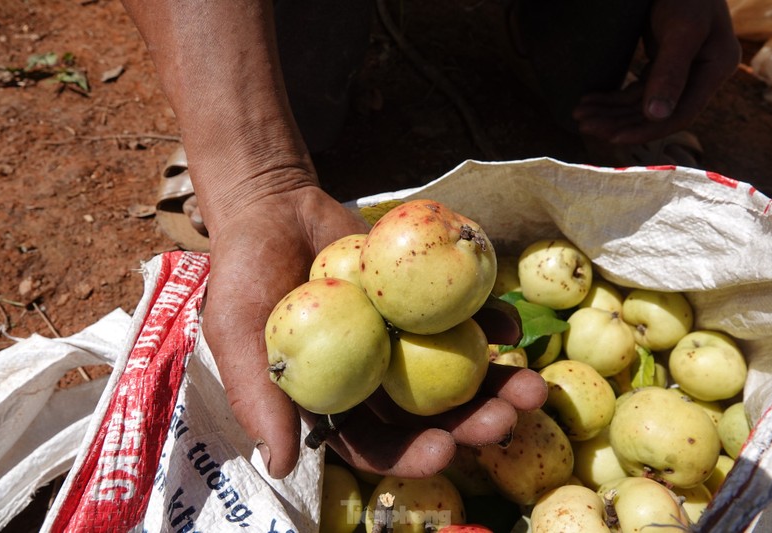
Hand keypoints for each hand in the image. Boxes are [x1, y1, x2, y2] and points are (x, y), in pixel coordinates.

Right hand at [200, 181, 547, 478]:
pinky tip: (512, 326)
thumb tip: (279, 465)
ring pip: (455, 371)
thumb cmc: (244, 273)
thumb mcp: (237, 332)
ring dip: (496, 383)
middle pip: (428, 414)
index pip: (374, 444)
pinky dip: (490, 322)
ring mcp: (403, 341)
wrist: (273, 209)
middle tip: (507, 418)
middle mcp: (374, 379)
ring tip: (534, 385)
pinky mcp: (422, 302)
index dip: (408, 454)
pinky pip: (462, 316)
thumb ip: (258, 396)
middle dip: (470, 423)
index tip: (442, 450)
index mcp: (334, 401)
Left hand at [574, 0, 740, 143]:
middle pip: (657, 113)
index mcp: (714, 69)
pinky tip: (589, 101)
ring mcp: (681, 70)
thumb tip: (656, 115)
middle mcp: (700, 74)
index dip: (647, 130)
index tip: (613, 138)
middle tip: (585, 125)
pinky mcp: (662, 63)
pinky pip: (636, 90)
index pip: (681, 114)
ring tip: (580, 116)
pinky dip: (612, 98)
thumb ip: (671, 71)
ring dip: (611, 112)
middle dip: (620, 122)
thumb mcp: (681, 29)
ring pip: (642, 103)